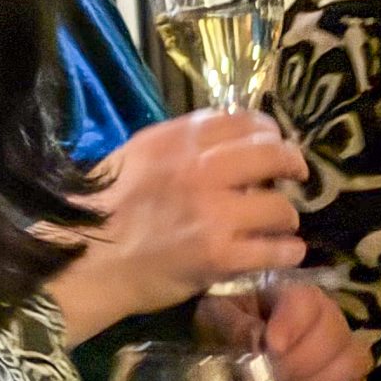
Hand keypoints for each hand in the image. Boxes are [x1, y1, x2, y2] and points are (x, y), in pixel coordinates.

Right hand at [52, 112, 307, 340]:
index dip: (268, 131)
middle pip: (273, 155)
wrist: (86, 259)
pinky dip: (286, 252)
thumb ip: (182, 145)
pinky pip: (279, 250)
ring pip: (282, 208)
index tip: (273, 144)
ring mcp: (212, 214)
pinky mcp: (220, 255)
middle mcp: (198, 170)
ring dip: (284, 218)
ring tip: (274, 227)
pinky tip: (278, 253)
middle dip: (293, 165)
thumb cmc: (108, 207)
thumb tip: (232, 139)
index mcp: (176, 141)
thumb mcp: (138, 156)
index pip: (243, 120)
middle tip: (294, 177)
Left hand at [197, 283, 369, 380]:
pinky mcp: (347, 378)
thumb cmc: (222, 322)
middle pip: (335, 338)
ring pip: (353, 364)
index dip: (292, 326)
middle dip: (299, 364)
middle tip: (268, 380)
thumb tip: (260, 341)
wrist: (227, 346)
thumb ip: (234, 324)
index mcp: (290, 290)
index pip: (308, 301)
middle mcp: (326, 314)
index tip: (269, 347)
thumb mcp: (214, 315)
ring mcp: (342, 347)